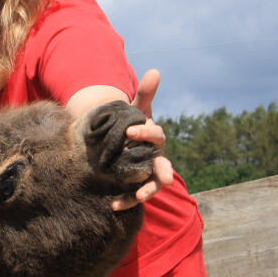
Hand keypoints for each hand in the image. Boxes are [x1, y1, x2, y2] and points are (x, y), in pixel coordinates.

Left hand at [111, 69, 173, 210]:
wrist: (119, 141)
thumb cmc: (130, 124)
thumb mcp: (134, 109)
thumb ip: (144, 94)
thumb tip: (155, 71)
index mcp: (153, 139)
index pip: (155, 135)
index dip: (145, 133)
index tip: (130, 131)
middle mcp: (154, 158)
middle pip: (163, 166)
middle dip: (164, 171)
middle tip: (164, 176)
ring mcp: (145, 174)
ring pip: (152, 185)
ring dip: (147, 192)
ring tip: (140, 197)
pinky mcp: (134, 187)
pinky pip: (132, 196)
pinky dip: (126, 202)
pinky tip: (113, 206)